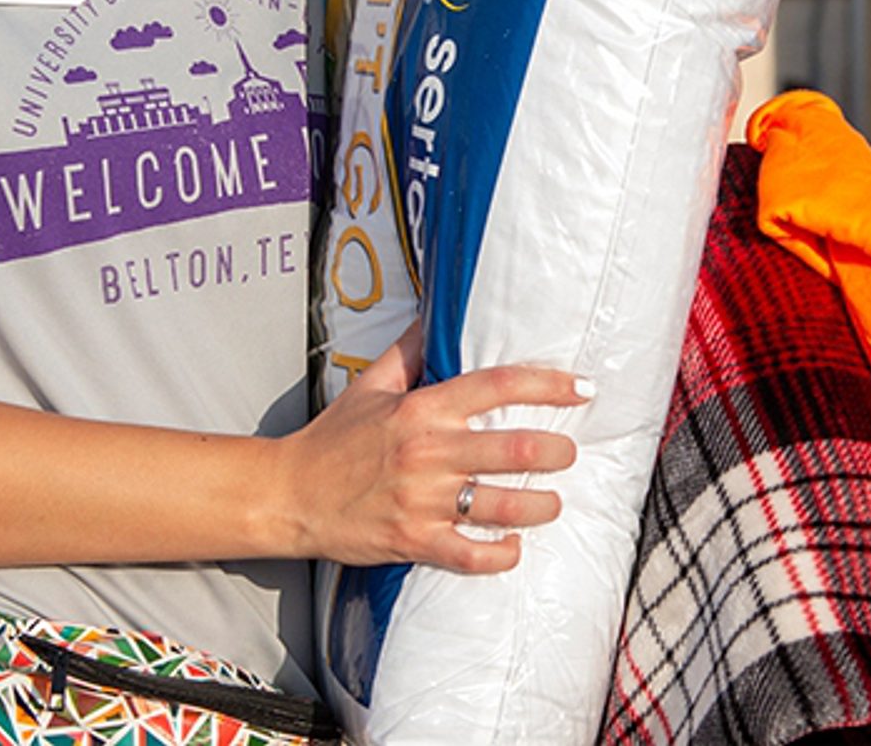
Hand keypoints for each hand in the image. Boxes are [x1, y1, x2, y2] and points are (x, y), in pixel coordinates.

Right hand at [280, 322, 585, 573]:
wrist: (291, 493)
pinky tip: (511, 546)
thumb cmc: (331, 441)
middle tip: (568, 453)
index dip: (547, 385)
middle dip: (556, 452)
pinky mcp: (414, 540)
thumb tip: (432, 316)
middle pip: (514, 448)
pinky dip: (500, 554)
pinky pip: (472, 554)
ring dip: (539, 505)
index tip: (580, 388)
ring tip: (551, 502)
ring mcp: (422, 500)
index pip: (497, 386)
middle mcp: (428, 452)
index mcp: (421, 409)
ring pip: (503, 505)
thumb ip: (408, 350)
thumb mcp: (369, 385)